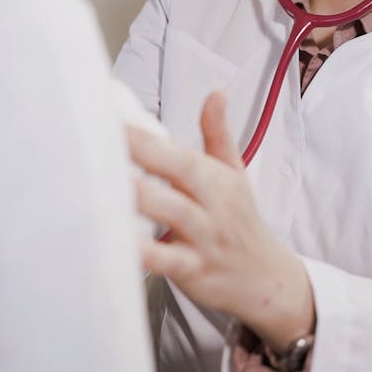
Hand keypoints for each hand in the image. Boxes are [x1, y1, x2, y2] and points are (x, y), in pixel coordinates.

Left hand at [128, 92, 314, 352]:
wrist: (268, 279)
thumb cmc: (241, 222)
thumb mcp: (236, 176)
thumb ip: (218, 135)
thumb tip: (216, 93)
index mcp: (217, 178)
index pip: (180, 152)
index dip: (147, 137)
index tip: (113, 121)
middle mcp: (213, 204)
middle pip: (179, 173)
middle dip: (142, 156)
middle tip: (104, 142)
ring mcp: (205, 238)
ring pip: (172, 212)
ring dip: (141, 197)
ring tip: (106, 183)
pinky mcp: (195, 271)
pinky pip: (168, 261)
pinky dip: (145, 253)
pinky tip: (119, 243)